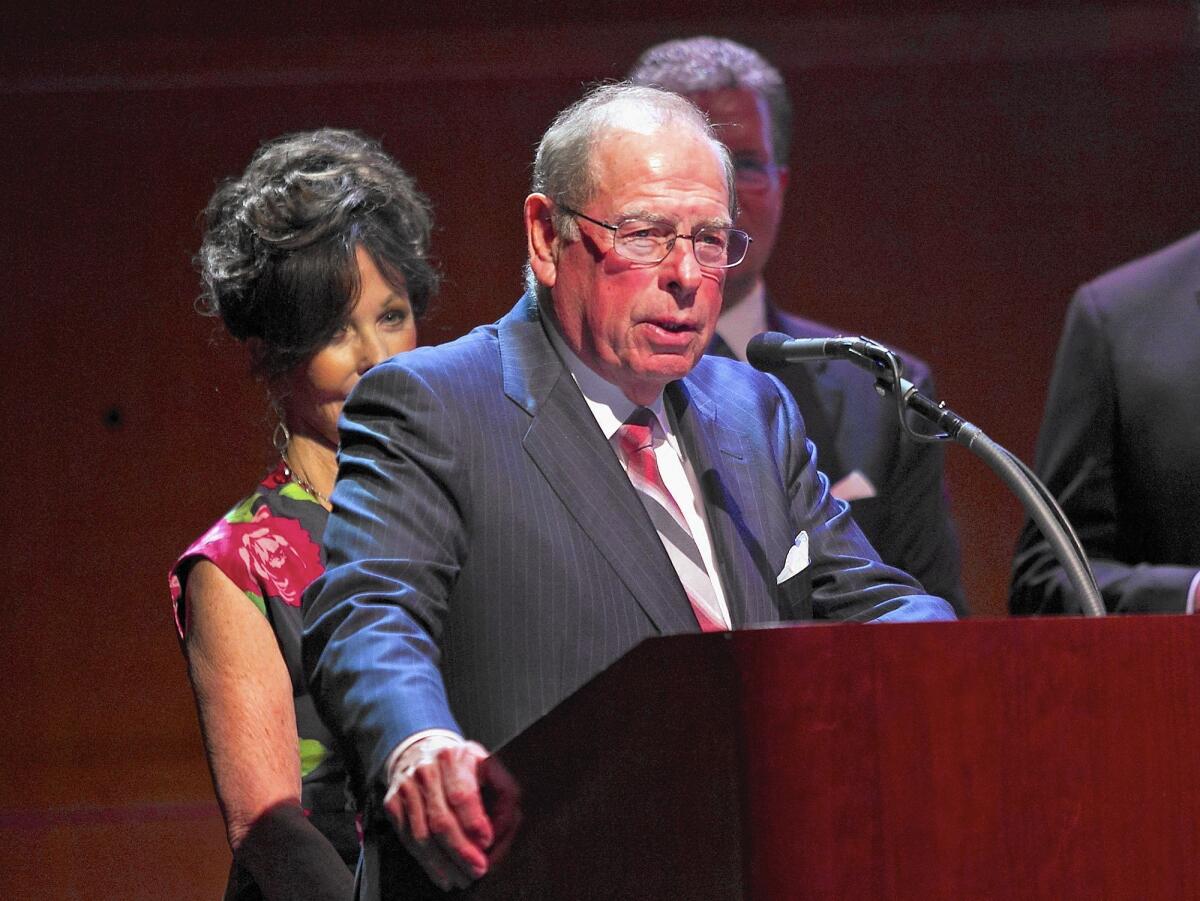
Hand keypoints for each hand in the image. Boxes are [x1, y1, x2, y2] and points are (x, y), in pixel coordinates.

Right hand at [382, 735, 520, 890]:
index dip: (474, 822)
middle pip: (441, 820)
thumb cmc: (462, 765)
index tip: (486, 842)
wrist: (423, 751)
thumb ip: (503, 793)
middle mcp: (426, 770)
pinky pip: (407, 839)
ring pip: (422, 835)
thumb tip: (501, 831)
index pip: (461, 794)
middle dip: (461, 851)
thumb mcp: (488, 767)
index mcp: (453, 757)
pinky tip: (442, 874)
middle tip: (477, 869)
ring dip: (444, 863)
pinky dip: (426, 862)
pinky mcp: (392, 803)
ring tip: (462, 878)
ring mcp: (406, 787)